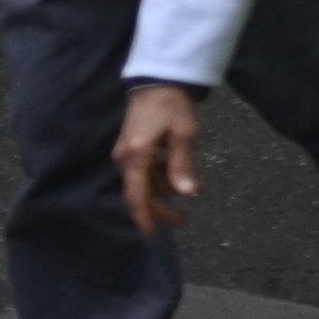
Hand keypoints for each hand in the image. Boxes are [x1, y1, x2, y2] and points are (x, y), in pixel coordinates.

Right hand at [116, 85, 200, 235]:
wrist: (157, 82)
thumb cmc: (171, 106)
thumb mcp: (183, 134)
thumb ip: (183, 165)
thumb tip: (188, 193)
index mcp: (135, 157)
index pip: (136, 196)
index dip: (144, 218)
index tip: (151, 236)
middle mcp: (125, 159)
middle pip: (140, 193)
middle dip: (160, 208)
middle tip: (182, 220)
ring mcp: (126, 154)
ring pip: (144, 183)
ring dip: (165, 190)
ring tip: (193, 188)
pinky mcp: (131, 149)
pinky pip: (145, 172)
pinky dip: (161, 177)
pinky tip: (179, 175)